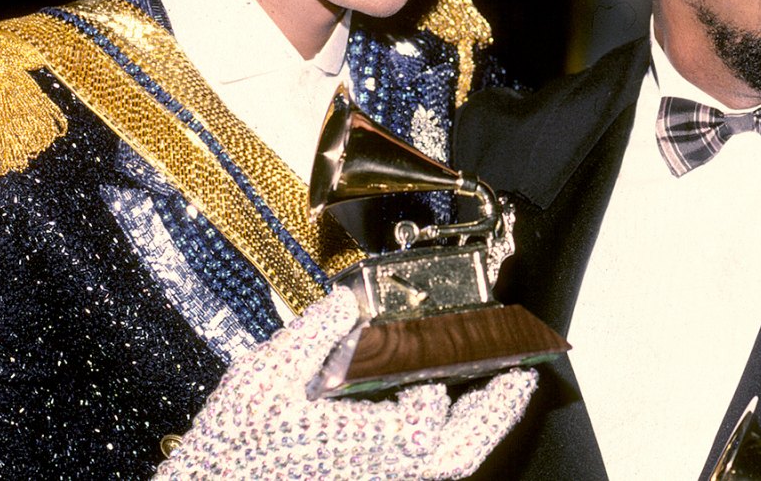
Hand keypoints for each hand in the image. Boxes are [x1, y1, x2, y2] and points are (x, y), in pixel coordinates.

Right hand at [156, 287, 536, 479]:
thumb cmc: (236, 442)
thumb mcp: (267, 374)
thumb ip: (315, 332)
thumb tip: (351, 298)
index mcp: (366, 444)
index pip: (427, 413)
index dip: (440, 375)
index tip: (443, 339)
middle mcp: (383, 470)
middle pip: (460, 450)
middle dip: (496, 412)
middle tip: (524, 374)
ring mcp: (378, 480)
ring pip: (449, 463)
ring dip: (482, 427)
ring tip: (505, 390)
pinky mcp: (368, 479)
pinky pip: (428, 465)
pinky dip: (453, 440)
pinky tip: (450, 409)